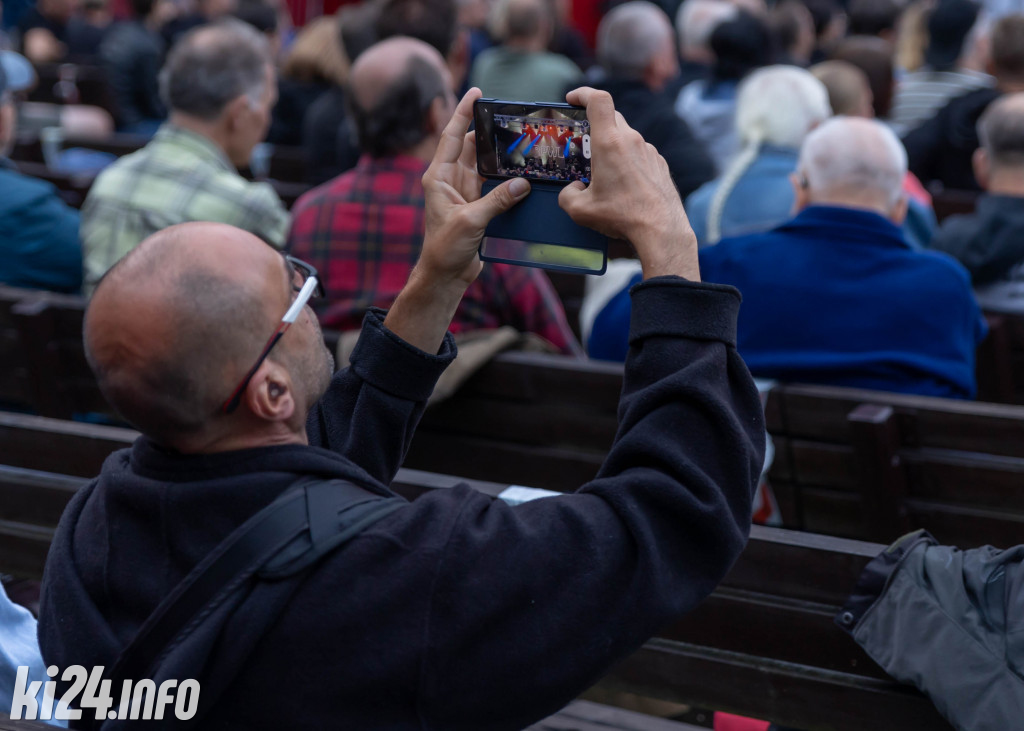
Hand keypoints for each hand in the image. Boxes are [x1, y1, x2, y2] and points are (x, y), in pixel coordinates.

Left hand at [419, 87, 531, 287]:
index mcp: (439, 176)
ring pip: (484, 163)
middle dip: (488, 130)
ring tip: (520, 139)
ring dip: (499, 153)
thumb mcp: (471, 221)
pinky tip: (522, 170)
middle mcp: (450, 179)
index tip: (475, 92)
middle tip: (509, 116)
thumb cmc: (445, 248)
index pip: (451, 136)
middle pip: (470, 145)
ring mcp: (464, 191)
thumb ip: (496, 200)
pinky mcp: (476, 204)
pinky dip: (506, 176)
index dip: (462, 112)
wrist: (445, 274)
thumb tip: (522, 183)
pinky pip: (493, 183)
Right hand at [558, 88, 699, 281]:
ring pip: (626, 138)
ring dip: (612, 148)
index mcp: (609, 143)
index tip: (572, 99)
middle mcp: (631, 140)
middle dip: (594, 126)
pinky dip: (627, 163)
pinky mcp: (659, 164)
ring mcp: (649, 151)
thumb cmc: (622, 216)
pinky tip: (623, 186)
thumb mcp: (580, 210)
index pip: (598, 99)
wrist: (661, 229)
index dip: (583, 93)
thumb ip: (568, 194)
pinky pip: (639, 155)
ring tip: (603, 174)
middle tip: (583, 144)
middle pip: (611, 117)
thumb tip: (573, 189)